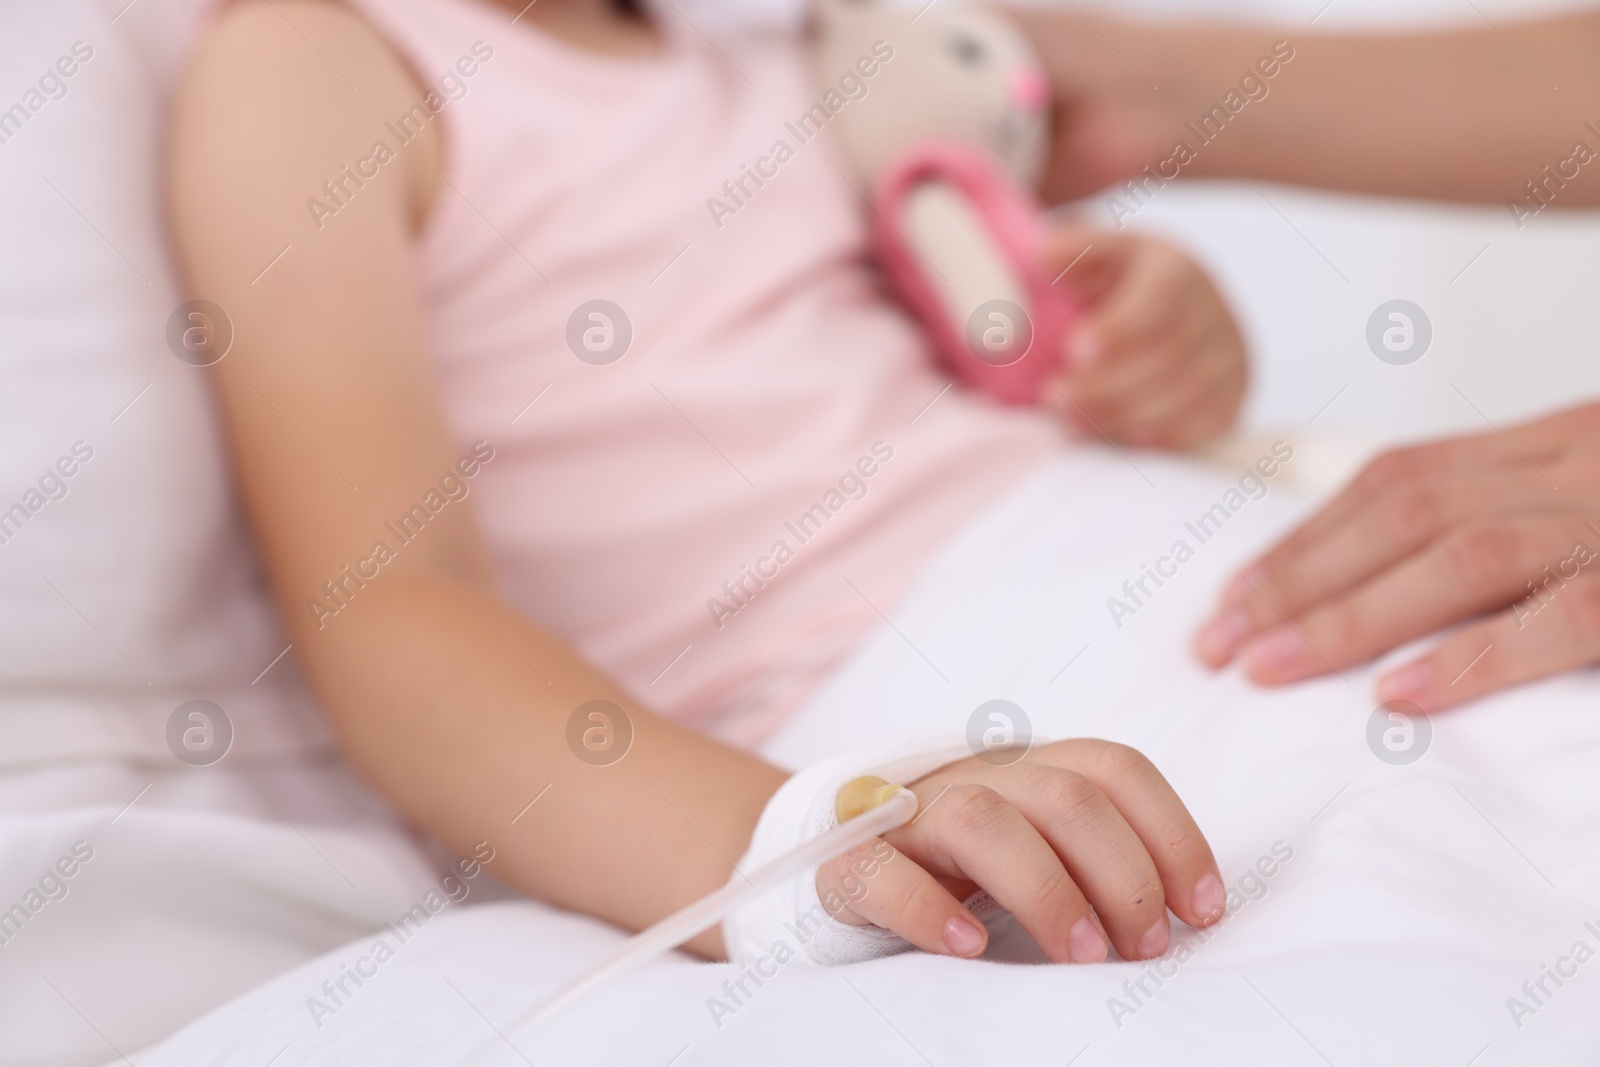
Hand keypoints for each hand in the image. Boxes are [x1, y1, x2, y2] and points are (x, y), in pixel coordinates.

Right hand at [816, 740, 1223, 962]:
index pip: (1114, 769)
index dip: (1171, 834)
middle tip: (1146, 949)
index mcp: (1027, 769)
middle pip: (1064, 796)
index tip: (1203, 911)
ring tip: (1081, 955)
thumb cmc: (958, 869)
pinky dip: (927, 908)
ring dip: (1045, 888)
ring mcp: (909, 815)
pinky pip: (881, 870)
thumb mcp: (1034, 848)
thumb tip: (1189, 915)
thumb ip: (1094, 860)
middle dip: (1123, 875)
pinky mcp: (847, 862)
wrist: (833, 857)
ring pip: (981, 819)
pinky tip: (967, 947)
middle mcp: (973, 778)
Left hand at [1038, 226, 1246, 449]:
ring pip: (1182, 396)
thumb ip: (1074, 253)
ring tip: (1068, 422)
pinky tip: (1116, 438)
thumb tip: (1045, 256)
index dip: (1119, 327)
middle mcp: (1214, 312)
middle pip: (1168, 355)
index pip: (1160, 297)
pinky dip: (1157, 436)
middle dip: (1104, 383)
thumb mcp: (1098, 257)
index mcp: (1179, 269)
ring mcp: (1230, 357)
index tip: (1073, 350)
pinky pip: (1203, 426)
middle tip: (1052, 396)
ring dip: (1120, 415)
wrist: (1173, 312)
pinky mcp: (1232, 397)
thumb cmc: (1120, 285)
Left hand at [1194, 402, 1599, 709]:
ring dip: (1349, 617)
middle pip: (1406, 511)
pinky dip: (1470, 658)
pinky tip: (1392, 694)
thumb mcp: (1588, 506)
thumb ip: (1504, 525)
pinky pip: (1560, 618)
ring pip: (1461, 556)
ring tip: (1267, 669)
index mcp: (1554, 445)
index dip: (1307, 539)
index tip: (1232, 596)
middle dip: (1297, 580)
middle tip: (1216, 644)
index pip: (1399, 480)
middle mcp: (1577, 467)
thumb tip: (1381, 593)